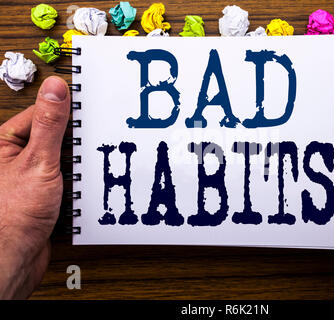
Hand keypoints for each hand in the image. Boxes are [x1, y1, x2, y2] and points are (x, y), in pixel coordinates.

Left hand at [0, 76, 69, 298]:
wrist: (15, 258)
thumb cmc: (13, 214)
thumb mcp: (38, 161)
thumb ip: (49, 124)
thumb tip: (55, 90)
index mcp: (2, 144)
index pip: (37, 115)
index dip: (62, 111)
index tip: (85, 106)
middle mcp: (12, 159)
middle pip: (51, 136)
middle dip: (71, 141)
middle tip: (88, 140)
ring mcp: (27, 177)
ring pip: (60, 158)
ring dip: (75, 163)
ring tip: (82, 166)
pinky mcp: (40, 194)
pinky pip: (63, 178)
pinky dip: (74, 179)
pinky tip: (80, 184)